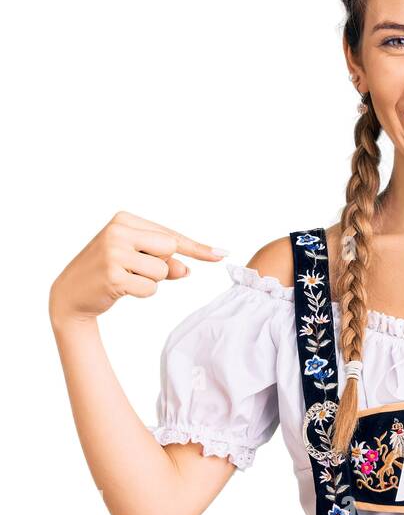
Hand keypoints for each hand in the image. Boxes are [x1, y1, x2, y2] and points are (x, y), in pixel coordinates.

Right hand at [49, 211, 226, 325]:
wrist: (70, 295)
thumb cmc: (109, 272)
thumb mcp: (138, 261)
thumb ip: (166, 262)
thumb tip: (186, 270)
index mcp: (124, 220)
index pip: (170, 236)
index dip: (197, 248)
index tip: (222, 254)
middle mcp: (118, 231)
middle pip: (170, 249)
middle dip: (162, 265)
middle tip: (135, 269)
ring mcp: (114, 252)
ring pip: (163, 271)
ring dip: (151, 281)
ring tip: (125, 278)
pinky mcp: (113, 275)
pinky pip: (151, 288)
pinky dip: (142, 293)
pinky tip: (119, 288)